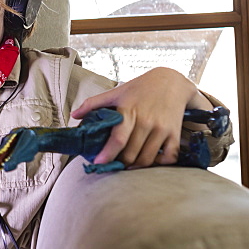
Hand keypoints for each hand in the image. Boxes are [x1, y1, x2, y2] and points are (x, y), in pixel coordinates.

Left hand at [71, 67, 208, 168]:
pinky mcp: (174, 133)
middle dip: (120, 164)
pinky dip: (159, 164)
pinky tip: (150, 161)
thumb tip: (74, 116)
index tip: (99, 163)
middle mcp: (147, 121)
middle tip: (112, 166)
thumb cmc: (140, 88)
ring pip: (147, 159)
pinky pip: (169, 157)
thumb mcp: (116, 92)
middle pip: (131, 153)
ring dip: (135, 167)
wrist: (171, 81)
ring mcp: (162, 129)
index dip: (108, 154)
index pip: (118, 138)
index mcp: (129, 110)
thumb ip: (93, 103)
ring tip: (127, 166)